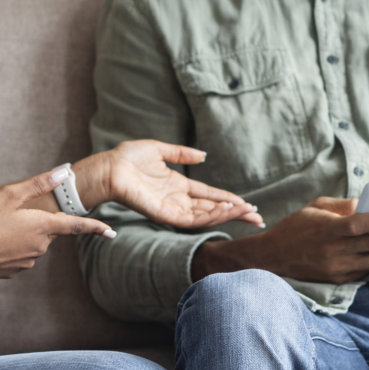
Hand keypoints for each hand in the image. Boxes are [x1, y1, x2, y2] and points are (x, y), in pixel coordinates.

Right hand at [0, 166, 115, 278]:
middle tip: (10, 215)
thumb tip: (63, 173)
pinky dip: (12, 246)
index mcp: (43, 226)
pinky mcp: (16, 270)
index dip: (96, 227)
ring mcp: (29, 260)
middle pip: (49, 229)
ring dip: (23, 233)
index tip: (112, 232)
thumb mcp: (9, 195)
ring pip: (34, 241)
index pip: (77, 226)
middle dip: (37, 220)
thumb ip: (38, 183)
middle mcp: (41, 246)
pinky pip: (21, 253)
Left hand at [95, 140, 262, 230]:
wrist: (111, 167)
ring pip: (206, 216)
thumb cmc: (128, 158)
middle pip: (213, 209)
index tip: (249, 204)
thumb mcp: (160, 150)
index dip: (230, 200)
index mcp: (178, 186)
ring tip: (246, 211)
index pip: (210, 195)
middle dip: (236, 213)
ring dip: (227, 214)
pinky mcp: (165, 215)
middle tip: (258, 217)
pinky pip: (192, 219)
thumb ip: (182, 154)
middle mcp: (178, 200)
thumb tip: (203, 156)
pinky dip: (210, 216)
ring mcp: (172, 209)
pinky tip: (226, 210)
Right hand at [192, 197, 368, 283]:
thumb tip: (366, 204)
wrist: (272, 257)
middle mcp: (336, 251)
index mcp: (330, 229)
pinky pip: (367, 270)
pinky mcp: (340, 279)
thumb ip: (342, 206)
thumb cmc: (295, 227)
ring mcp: (339, 267)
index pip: (362, 223)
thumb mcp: (315, 208)